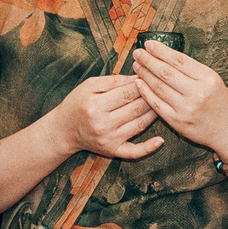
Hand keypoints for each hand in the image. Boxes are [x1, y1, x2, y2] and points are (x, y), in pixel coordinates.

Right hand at [44, 74, 163, 161]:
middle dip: (151, 97)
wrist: (64, 130)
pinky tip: (160, 141)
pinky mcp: (112, 151)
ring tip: (163, 104)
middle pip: (136, 108)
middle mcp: (103, 124)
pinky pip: (133, 152)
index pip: (127, 93)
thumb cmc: (77, 103)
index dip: (143, 84)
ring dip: (154, 114)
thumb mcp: (89, 86)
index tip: (152, 76)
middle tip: (162, 89)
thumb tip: (138, 76)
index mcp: (95, 105)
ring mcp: (109, 139)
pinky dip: (148, 148)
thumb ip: (113, 80)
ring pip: (140, 125)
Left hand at [131, 41, 227, 164]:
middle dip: (149, 60)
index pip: (179, 60)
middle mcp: (197, 93)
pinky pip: (156, 104)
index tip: (149, 44)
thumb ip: (193, 70)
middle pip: (166, 72)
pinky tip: (139, 83)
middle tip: (138, 53)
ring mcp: (186, 108)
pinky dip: (146, 92)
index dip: (161, 51)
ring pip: (159, 87)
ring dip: (145, 74)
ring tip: (137, 65)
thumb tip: (167, 56)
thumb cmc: (222, 103)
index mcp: (208, 79)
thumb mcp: (214, 81)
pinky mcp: (178, 121)